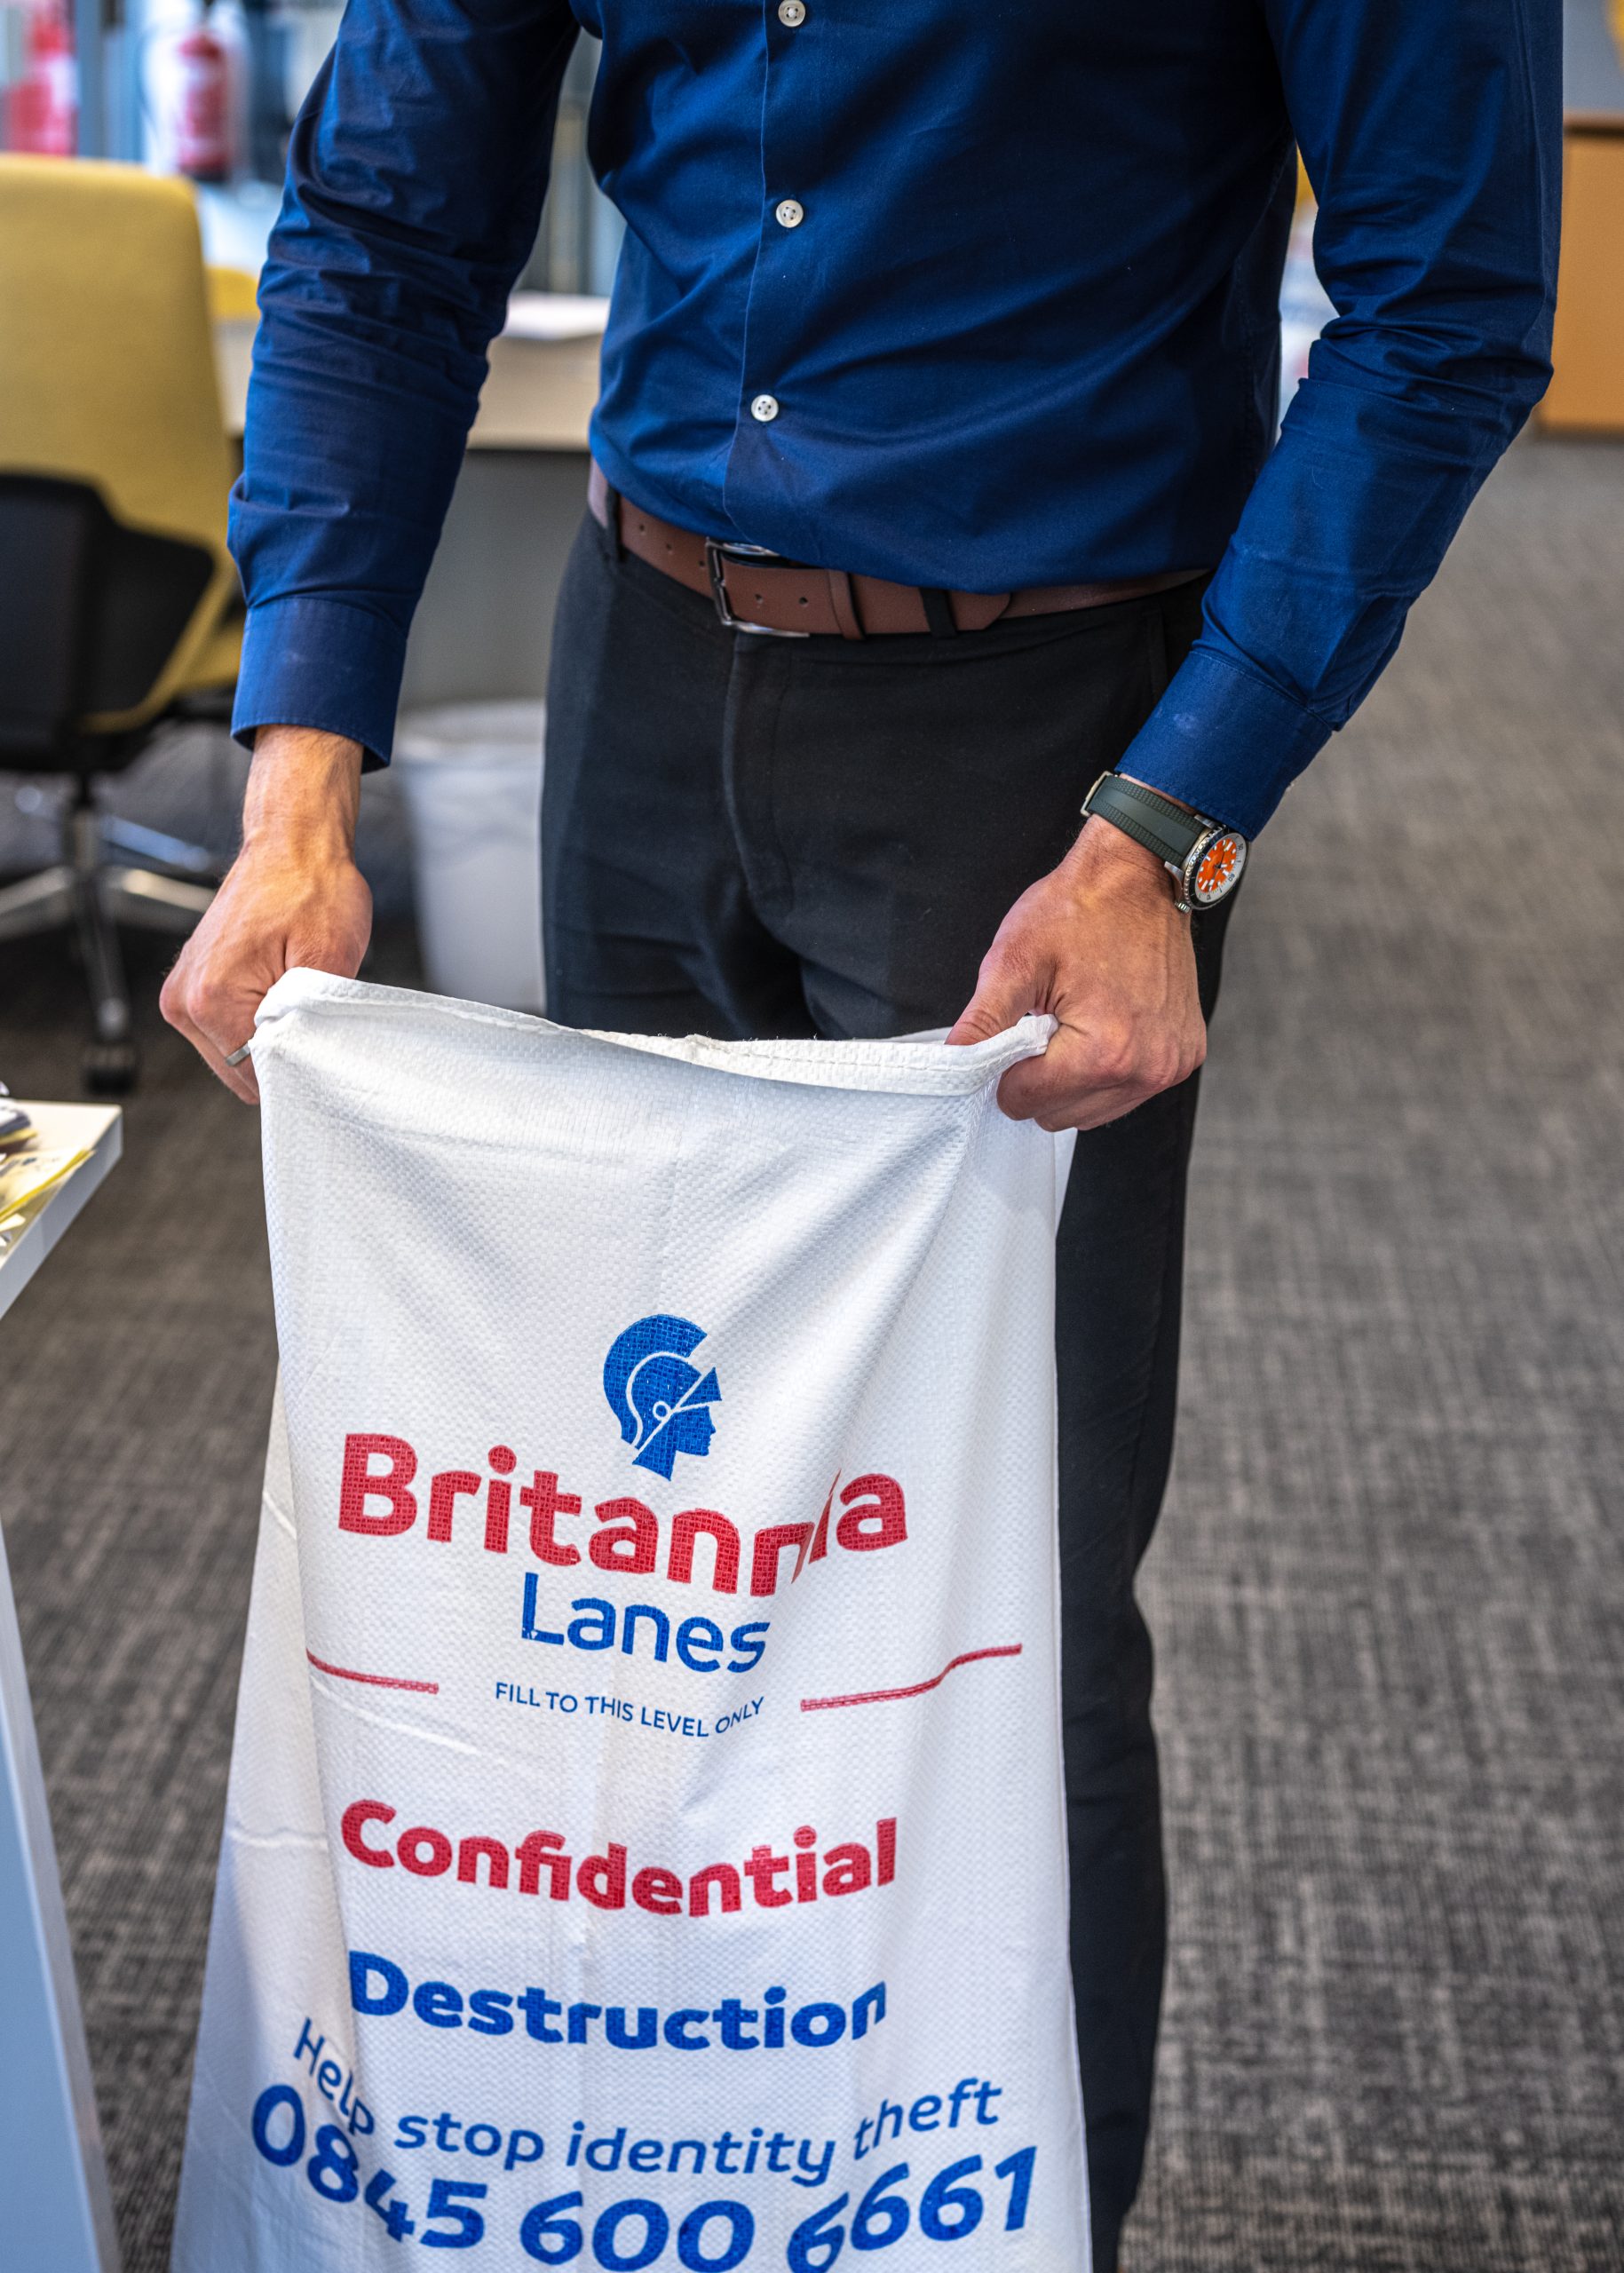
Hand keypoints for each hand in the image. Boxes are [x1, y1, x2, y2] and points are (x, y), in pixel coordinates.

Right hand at [160, 726, 371, 1102]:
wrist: (292, 844)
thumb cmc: (312, 888)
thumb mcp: (330, 962)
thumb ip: (313, 1025)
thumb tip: (309, 1069)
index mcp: (211, 999)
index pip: (257, 1078)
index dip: (297, 1068)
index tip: (321, 1045)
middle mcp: (184, 1001)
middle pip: (240, 1073)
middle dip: (281, 1052)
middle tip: (310, 1010)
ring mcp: (181, 994)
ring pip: (233, 1055)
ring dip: (267, 1036)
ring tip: (291, 993)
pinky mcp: (189, 986)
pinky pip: (226, 1031)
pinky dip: (255, 1022)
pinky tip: (276, 991)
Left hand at [947, 814, 1205, 1129]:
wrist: (1142, 876)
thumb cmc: (1081, 909)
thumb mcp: (1016, 960)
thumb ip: (983, 1020)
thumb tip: (953, 1062)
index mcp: (1103, 1052)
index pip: (1026, 1100)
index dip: (1006, 1070)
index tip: (1013, 1033)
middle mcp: (1145, 1068)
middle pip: (1060, 1115)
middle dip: (1041, 1077)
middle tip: (1044, 1023)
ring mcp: (1170, 1066)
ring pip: (1093, 1112)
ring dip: (1073, 1079)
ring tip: (1074, 1024)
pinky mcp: (1185, 1057)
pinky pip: (1127, 1093)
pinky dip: (1106, 1072)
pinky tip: (1103, 1028)